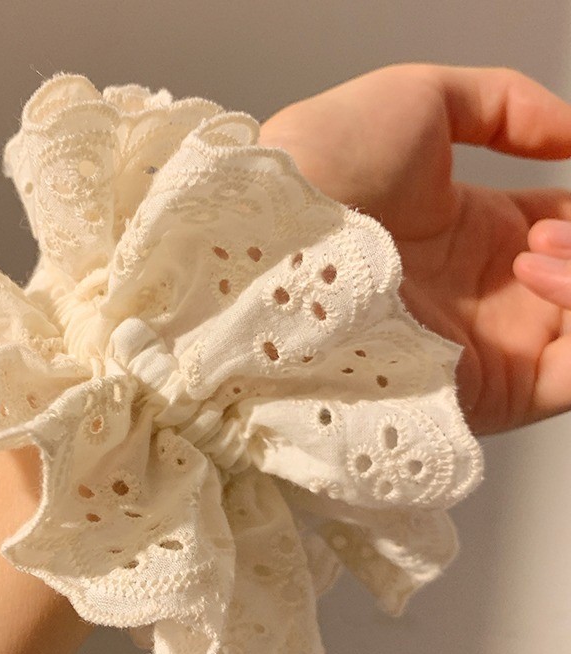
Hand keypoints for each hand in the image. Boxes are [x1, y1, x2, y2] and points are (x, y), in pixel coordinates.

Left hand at [257, 63, 570, 434]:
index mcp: (474, 235)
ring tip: (542, 242)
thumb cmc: (319, 171)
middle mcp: (487, 296)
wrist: (270, 245)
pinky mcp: (494, 392)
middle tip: (552, 223)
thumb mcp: (418, 102)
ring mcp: (493, 347)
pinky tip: (549, 272)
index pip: (568, 226)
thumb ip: (506, 105)